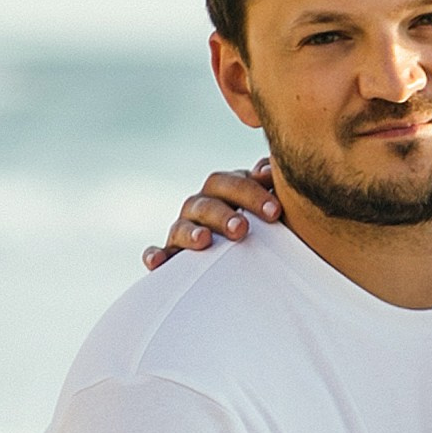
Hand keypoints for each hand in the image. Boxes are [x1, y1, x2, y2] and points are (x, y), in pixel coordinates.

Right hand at [143, 160, 280, 268]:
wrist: (247, 260)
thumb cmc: (267, 228)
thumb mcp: (272, 209)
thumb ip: (273, 189)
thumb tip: (269, 170)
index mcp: (229, 190)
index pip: (236, 184)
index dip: (253, 195)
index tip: (276, 213)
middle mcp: (203, 205)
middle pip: (208, 201)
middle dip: (225, 214)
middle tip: (242, 229)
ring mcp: (185, 228)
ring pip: (183, 225)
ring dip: (192, 231)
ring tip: (204, 240)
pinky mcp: (172, 254)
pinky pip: (160, 253)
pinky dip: (155, 255)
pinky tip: (157, 263)